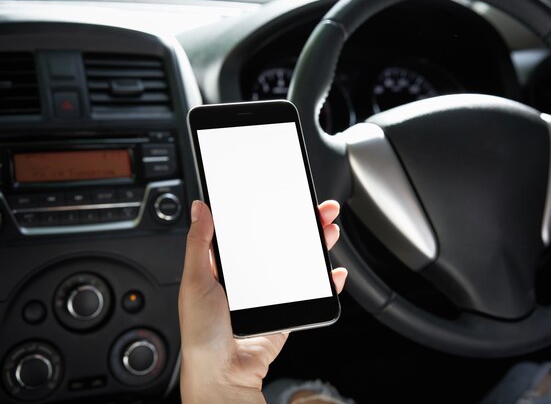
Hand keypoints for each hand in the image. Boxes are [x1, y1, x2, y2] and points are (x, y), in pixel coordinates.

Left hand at [179, 200, 346, 403]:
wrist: (224, 375)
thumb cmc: (202, 334)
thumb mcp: (195, 281)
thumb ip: (199, 243)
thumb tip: (198, 208)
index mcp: (224, 266)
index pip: (250, 230)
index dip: (268, 212)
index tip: (284, 197)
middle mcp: (248, 278)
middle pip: (280, 243)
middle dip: (302, 224)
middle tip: (319, 210)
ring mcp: (269, 295)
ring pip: (298, 263)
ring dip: (317, 246)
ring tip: (329, 231)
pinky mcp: (285, 312)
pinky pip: (308, 292)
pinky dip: (325, 282)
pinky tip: (333, 272)